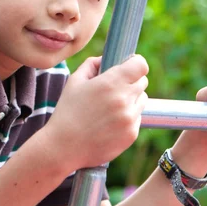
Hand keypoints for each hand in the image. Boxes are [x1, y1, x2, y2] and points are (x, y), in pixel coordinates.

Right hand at [41, 55, 148, 170]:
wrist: (63, 147)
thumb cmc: (67, 112)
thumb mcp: (74, 81)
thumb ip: (91, 64)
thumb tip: (105, 59)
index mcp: (110, 83)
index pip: (141, 65)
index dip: (136, 62)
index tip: (129, 65)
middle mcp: (124, 100)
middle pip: (143, 81)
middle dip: (131, 81)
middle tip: (116, 87)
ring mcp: (129, 118)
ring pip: (142, 100)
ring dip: (132, 99)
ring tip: (111, 106)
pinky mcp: (131, 134)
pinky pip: (137, 118)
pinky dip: (128, 117)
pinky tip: (110, 122)